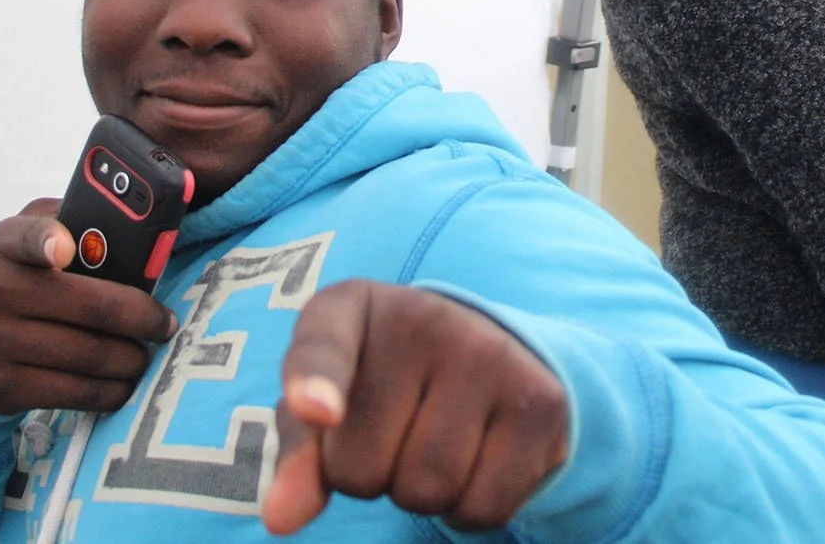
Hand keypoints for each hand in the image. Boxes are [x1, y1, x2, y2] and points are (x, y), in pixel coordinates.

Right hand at [0, 198, 175, 414]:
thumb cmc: (11, 274)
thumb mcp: (24, 235)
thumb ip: (68, 220)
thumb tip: (133, 225)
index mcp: (4, 245)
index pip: (25, 236)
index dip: (46, 240)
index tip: (65, 248)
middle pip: (92, 308)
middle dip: (143, 319)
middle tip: (165, 325)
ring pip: (90, 356)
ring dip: (133, 359)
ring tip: (146, 354)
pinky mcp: (1, 388)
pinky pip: (75, 394)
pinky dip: (111, 391)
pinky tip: (123, 382)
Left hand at [261, 280, 568, 535]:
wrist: (487, 350)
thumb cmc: (380, 384)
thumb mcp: (324, 401)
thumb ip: (296, 455)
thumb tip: (283, 518)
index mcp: (349, 306)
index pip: (323, 347)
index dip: (315, 383)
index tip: (314, 411)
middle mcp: (423, 315)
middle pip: (361, 468)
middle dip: (368, 477)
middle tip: (395, 432)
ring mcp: (488, 352)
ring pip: (425, 490)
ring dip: (418, 493)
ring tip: (431, 442)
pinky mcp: (541, 401)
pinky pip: (482, 509)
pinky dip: (467, 510)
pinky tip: (473, 461)